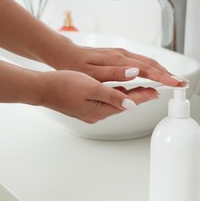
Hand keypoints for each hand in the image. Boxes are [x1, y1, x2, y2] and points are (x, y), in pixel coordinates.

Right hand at [38, 70, 157, 122]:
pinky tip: (119, 92)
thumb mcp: (91, 87)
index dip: (143, 96)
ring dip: (128, 97)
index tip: (156, 92)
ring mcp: (91, 113)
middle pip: (123, 105)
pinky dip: (116, 97)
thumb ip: (112, 95)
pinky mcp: (85, 109)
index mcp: (100, 110)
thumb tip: (131, 104)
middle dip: (139, 97)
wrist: (43, 89)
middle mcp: (97, 114)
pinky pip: (106, 103)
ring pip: (115, 104)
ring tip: (141, 90)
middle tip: (154, 91)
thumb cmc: (63, 86)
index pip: (128, 103)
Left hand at [51, 43, 185, 85]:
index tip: (177, 83)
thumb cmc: (77, 67)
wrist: (65, 56)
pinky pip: (140, 63)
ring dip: (162, 71)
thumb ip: (115, 74)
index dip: (164, 77)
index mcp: (119, 60)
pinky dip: (152, 69)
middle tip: (183, 83)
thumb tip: (136, 72)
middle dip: (169, 74)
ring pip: (147, 62)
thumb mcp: (94, 74)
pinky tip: (154, 74)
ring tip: (174, 80)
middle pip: (152, 64)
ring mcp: (121, 55)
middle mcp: (123, 56)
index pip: (147, 69)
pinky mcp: (119, 57)